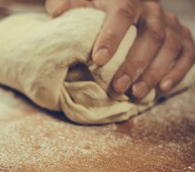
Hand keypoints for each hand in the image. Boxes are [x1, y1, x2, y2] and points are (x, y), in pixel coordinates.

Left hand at [45, 0, 194, 97]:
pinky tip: (162, 89)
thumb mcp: (79, 2)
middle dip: (134, 64)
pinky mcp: (180, 36)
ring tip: (135, 94)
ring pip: (170, 45)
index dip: (112, 37)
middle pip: (151, 34)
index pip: (122, 14)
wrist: (117, 5)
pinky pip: (187, 52)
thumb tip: (58, 13)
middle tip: (118, 88)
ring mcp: (168, 22)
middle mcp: (151, 9)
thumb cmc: (94, 9)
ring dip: (154, 72)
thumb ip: (67, 4)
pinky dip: (178, 71)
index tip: (99, 61)